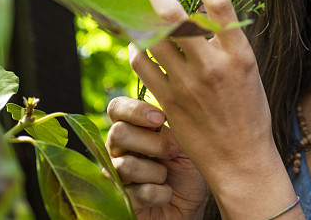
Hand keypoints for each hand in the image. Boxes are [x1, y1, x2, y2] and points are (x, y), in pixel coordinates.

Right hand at [106, 96, 207, 219]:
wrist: (194, 202)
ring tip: (168, 176)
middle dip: (152, 143)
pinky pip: (138, 192)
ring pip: (126, 165)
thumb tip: (161, 108)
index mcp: (132, 128)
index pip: (117, 108)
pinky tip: (166, 194)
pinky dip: (161, 194)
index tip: (160, 119)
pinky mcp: (120, 200)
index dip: (135, 110)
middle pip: (118, 133)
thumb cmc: (189, 166)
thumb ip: (168, 123)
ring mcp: (115, 175)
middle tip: (173, 152)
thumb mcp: (185, 139)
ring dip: (158, 172)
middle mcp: (117, 149)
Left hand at [131, 0, 299, 218]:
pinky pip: (142, 67)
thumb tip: (201, 7)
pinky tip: (136, 43)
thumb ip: (226, 41)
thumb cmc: (248, 111)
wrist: (240, 159)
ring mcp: (188, 85)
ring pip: (153, 40)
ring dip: (138, 18)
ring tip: (133, 8)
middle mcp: (213, 67)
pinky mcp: (168, 102)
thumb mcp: (248, 70)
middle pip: (177, 17)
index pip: (219, 4)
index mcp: (239, 55)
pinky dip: (135, 50)